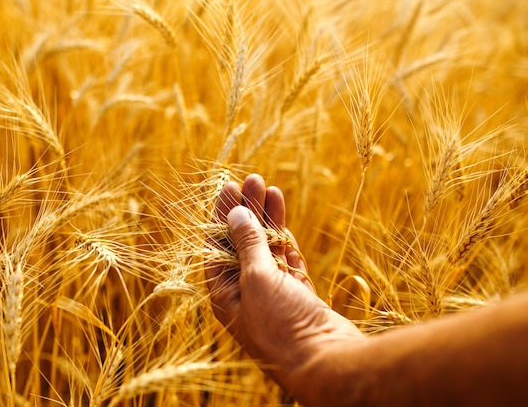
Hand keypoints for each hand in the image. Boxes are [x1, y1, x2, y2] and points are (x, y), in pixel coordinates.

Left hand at [205, 174, 364, 398]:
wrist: (324, 361)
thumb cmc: (280, 324)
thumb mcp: (256, 277)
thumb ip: (247, 244)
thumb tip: (235, 214)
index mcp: (225, 293)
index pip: (216, 246)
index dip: (222, 216)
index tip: (228, 188)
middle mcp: (245, 292)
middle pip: (241, 243)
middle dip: (246, 210)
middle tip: (251, 179)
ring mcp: (273, 293)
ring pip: (266, 247)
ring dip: (266, 218)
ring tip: (268, 187)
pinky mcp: (297, 294)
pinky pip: (286, 259)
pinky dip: (284, 237)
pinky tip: (281, 215)